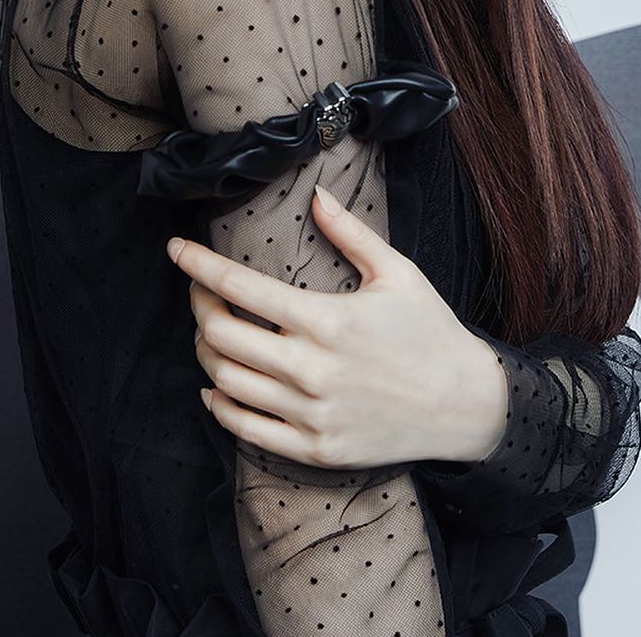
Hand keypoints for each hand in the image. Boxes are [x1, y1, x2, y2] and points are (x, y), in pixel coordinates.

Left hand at [165, 183, 509, 471]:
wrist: (464, 406)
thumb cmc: (430, 331)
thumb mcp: (397, 272)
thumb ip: (350, 231)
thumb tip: (315, 193)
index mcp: (326, 320)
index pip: (241, 287)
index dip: (199, 265)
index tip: (175, 249)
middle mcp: (311, 369)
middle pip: (220, 335)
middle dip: (199, 306)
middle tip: (201, 291)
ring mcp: (310, 414)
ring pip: (226, 381)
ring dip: (206, 351)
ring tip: (212, 331)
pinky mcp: (315, 448)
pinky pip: (246, 429)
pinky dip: (219, 404)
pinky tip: (216, 385)